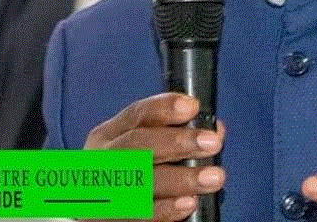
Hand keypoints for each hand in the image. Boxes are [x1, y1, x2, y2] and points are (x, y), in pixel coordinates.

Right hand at [84, 92, 224, 221]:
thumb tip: (215, 130)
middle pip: (137, 144)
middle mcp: (102, 160)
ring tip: (213, 177)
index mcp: (108, 136)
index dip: (164, 108)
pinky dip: (165, 209)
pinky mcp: (107, 219)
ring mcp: (102, 191)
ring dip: (181, 178)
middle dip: (177, 141)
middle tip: (211, 142)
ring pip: (141, 181)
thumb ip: (174, 138)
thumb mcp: (140, 152)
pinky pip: (139, 215)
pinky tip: (189, 203)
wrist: (102, 212)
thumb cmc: (127, 179)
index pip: (136, 115)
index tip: (192, 106)